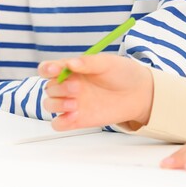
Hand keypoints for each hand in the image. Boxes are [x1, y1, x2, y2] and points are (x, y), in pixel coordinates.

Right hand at [38, 54, 153, 130]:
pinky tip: (73, 116)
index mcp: (71, 69)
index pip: (48, 69)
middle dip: (59, 88)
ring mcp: (71, 103)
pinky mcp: (77, 120)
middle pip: (49, 88)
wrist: (138, 93)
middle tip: (77, 88)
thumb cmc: (122, 73)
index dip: (47, 69)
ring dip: (57, 104)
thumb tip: (71, 63)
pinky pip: (58, 124)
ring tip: (75, 104)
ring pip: (49, 105)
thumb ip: (88, 63)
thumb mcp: (107, 63)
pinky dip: (60, 122)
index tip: (55, 70)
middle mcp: (68, 86)